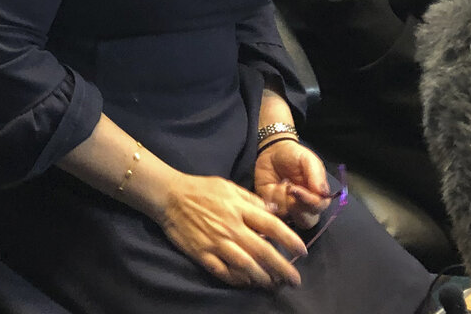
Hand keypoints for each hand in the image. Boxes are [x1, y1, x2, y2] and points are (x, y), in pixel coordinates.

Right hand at [157, 172, 305, 288]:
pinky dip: (237, 280)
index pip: (272, 226)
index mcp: (239, 208)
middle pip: (263, 251)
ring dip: (262, 278)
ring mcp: (216, 242)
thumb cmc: (201, 189)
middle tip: (294, 279)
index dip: (290, 240)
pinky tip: (247, 283)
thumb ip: (252, 199)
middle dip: (282, 267)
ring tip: (273, 284)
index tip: (302, 251)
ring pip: (246, 266)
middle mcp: (231, 227)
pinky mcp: (202, 254)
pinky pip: (223, 272)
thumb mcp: (229, 186)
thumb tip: (275, 210)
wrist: (169, 196)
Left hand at [253, 138, 330, 229]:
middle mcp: (305, 207)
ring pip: (287, 218)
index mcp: (318, 196)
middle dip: (296, 208)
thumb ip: (316, 175)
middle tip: (288, 188)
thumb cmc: (294, 155)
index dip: (308, 201)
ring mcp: (288, 210)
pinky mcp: (273, 209)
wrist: (272, 152)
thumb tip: (323, 193)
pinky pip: (271, 213)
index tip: (295, 189)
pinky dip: (270, 201)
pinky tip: (271, 187)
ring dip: (281, 200)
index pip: (318, 207)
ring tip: (281, 182)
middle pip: (306, 221)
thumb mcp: (307, 159)